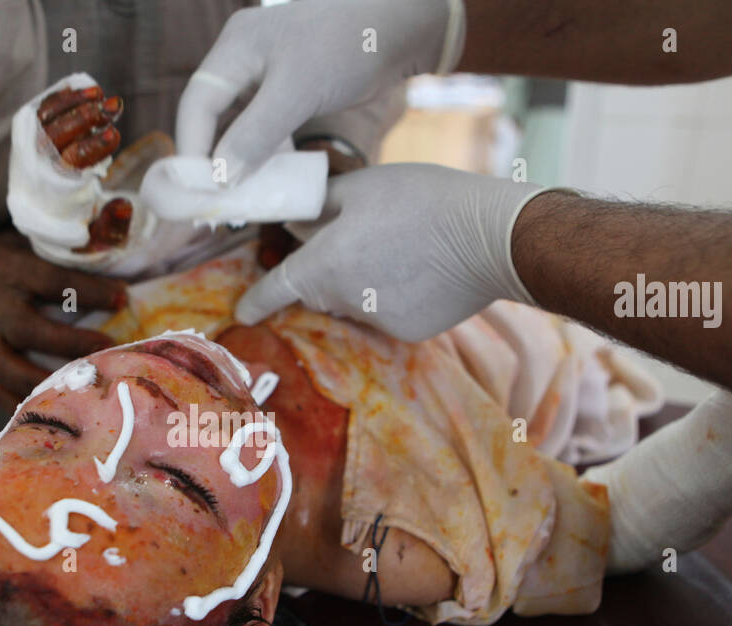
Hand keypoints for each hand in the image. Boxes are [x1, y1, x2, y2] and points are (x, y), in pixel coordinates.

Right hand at [0, 230, 124, 405]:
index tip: (124, 297)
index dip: (86, 290)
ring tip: (84, 389)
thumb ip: (81, 243)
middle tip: (107, 350)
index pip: (48, 279)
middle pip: (24, 329)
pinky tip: (57, 410)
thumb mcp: (46, 241)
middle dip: (68, 343)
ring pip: (2, 366)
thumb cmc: (28, 257)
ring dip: (44, 381)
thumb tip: (125, 231)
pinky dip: (24, 404)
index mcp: (7, 267)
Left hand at [34, 84, 133, 251]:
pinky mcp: (31, 142)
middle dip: (82, 118)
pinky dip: (59, 99)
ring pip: (43, 121)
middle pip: (52, 137)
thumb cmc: (80, 232)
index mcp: (51, 197)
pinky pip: (40, 114)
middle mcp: (34, 173)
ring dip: (71, 103)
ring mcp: (29, 154)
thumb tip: (125, 205)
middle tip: (113, 107)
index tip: (114, 134)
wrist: (53, 228)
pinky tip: (82, 90)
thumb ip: (112, 225)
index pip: (68, 166)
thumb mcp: (101, 239)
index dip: (91, 148)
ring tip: (99, 94)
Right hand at [176, 0, 460, 182]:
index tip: (197, 193)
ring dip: (238, 159)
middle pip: (212, 115)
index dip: (192, 149)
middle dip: (211, 159)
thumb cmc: (348, 45)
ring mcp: (268, 73)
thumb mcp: (297, 91)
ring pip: (238, 124)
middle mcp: (245, 58)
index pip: (197, 104)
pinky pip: (265, 126)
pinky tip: (270, 178)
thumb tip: (220, 179)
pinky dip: (264, 152)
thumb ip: (254, 134)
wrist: (403, 26)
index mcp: (236, 47)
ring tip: (239, 198)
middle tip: (213, 203)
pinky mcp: (293, 89)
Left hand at [235, 163, 549, 339]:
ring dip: (362, 282)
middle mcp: (342, 300)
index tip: (242, 313)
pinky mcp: (407, 332)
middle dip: (325, 272)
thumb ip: (318, 208)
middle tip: (359, 240)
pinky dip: (396, 296)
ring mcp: (376, 320)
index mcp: (322, 265)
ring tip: (401, 248)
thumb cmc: (423, 200)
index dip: (256, 301)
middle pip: (319, 291)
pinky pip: (388, 313)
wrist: (489, 237)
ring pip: (354, 302)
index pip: (276, 289)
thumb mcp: (362, 188)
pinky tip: (423, 271)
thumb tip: (292, 220)